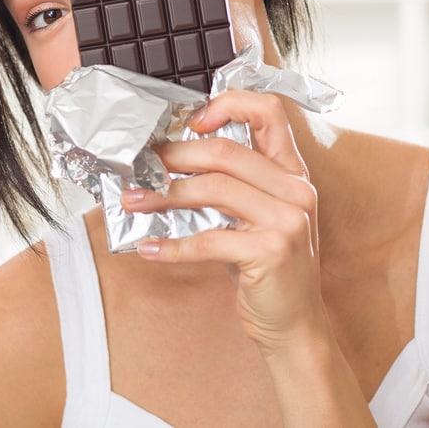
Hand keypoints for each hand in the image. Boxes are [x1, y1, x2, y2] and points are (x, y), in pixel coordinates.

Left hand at [120, 89, 324, 354]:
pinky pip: (208, 239)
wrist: (295, 324)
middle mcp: (295, 189)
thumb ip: (231, 186)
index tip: (191, 122)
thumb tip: (169, 163)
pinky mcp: (270, 251)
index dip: (228, 105)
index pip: (268, 112)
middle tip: (141, 166)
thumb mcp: (257, 217)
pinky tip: (149, 248)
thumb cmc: (268, 268)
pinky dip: (172, 245)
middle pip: (225, 151)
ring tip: (133, 201)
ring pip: (212, 190)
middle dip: (174, 156)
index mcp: (292, 172)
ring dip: (163, 195)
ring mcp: (287, 220)